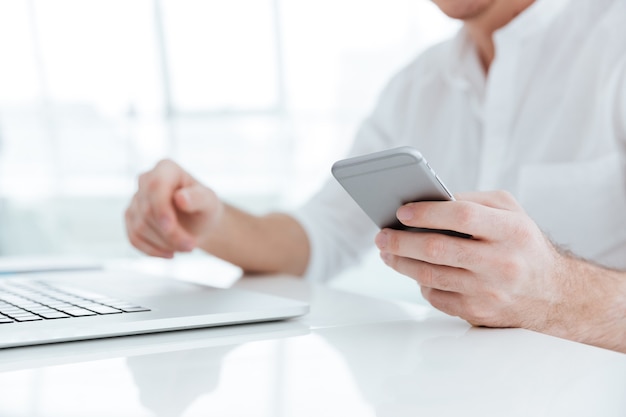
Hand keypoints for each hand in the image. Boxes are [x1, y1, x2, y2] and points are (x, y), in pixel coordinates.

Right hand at [125, 160, 223, 257]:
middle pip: (148, 211)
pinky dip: (152, 250)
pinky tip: (170, 253)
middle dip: (170, 234)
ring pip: (140, 227)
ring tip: (185, 246)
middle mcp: (146, 179)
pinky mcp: (130, 217)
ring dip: (164, 243)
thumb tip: (180, 198)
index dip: (160, 209)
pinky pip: (134, 238)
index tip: (170, 228)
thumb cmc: (205, 208)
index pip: (155, 186)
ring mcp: (135, 199)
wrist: (198, 223)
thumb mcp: (209, 202)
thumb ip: (198, 198)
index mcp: (166, 169)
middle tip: (191, 246)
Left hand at [374, 190, 569, 331]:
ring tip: (387, 252)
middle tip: (381, 235)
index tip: (401, 212)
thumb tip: (428, 202)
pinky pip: (436, 297)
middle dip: (400, 241)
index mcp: (511, 230)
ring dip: (401, 262)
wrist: (552, 293)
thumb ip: (474, 201)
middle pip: (437, 250)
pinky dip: (420, 283)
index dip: (427, 213)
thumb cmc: (523, 244)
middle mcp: (502, 263)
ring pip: (430, 276)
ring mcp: (489, 292)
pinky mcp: (478, 313)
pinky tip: (414, 271)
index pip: (462, 216)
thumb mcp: (511, 212)